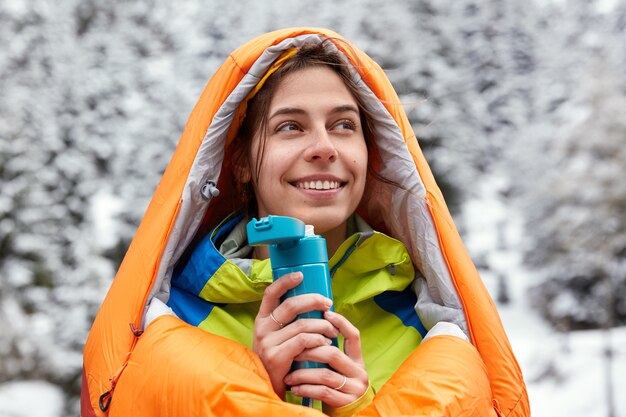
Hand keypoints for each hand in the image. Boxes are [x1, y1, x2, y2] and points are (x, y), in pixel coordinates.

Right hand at [253, 272, 336, 398]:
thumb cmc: (279, 358)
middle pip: (291, 305)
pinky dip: (318, 339)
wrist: (268, 387)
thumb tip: (315, 303)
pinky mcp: (276, 356)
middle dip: (314, 301)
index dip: (285, 281)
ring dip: (323, 325)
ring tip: (332, 330)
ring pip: (302, 324)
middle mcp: (262, 328)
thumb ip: (288, 322)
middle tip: (328, 304)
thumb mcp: (277, 336)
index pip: (271, 293)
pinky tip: (326, 342)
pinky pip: (304, 340)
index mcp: (262, 319)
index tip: (301, 275)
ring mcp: (268, 342)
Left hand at [283, 310, 368, 407]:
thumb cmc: (336, 386)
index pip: (354, 336)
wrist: (348, 413)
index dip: (341, 323)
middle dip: (309, 351)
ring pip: (325, 374)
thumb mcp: (338, 368)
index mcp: (357, 360)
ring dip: (303, 374)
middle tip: (292, 351)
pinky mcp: (345, 402)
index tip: (325, 313)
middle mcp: (359, 372)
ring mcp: (354, 388)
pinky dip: (305, 389)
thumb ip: (329, 352)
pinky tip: (294, 388)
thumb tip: (309, 328)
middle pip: (333, 354)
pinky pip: (322, 392)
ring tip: (288, 375)